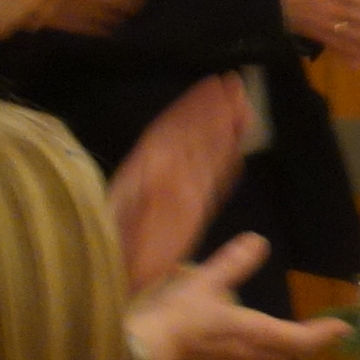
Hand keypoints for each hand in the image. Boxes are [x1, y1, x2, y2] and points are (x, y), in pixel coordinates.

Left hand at [107, 76, 260, 290]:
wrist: (117, 275)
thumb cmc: (119, 251)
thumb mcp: (128, 219)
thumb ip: (148, 192)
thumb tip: (164, 162)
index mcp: (147, 170)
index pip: (173, 130)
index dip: (193, 107)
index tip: (213, 85)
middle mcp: (164, 175)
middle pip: (192, 136)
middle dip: (213, 110)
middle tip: (234, 84)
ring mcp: (180, 192)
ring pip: (205, 154)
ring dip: (222, 128)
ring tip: (241, 104)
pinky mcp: (192, 211)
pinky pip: (212, 180)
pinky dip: (225, 162)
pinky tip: (236, 148)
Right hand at [124, 234, 342, 359]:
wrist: (143, 350)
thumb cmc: (177, 315)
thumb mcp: (206, 281)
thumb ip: (234, 262)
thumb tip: (259, 241)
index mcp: (256, 333)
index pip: (301, 339)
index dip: (324, 334)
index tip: (343, 327)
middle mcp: (253, 356)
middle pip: (293, 354)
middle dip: (312, 344)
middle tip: (326, 333)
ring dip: (292, 352)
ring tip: (300, 340)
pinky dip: (270, 357)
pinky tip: (260, 350)